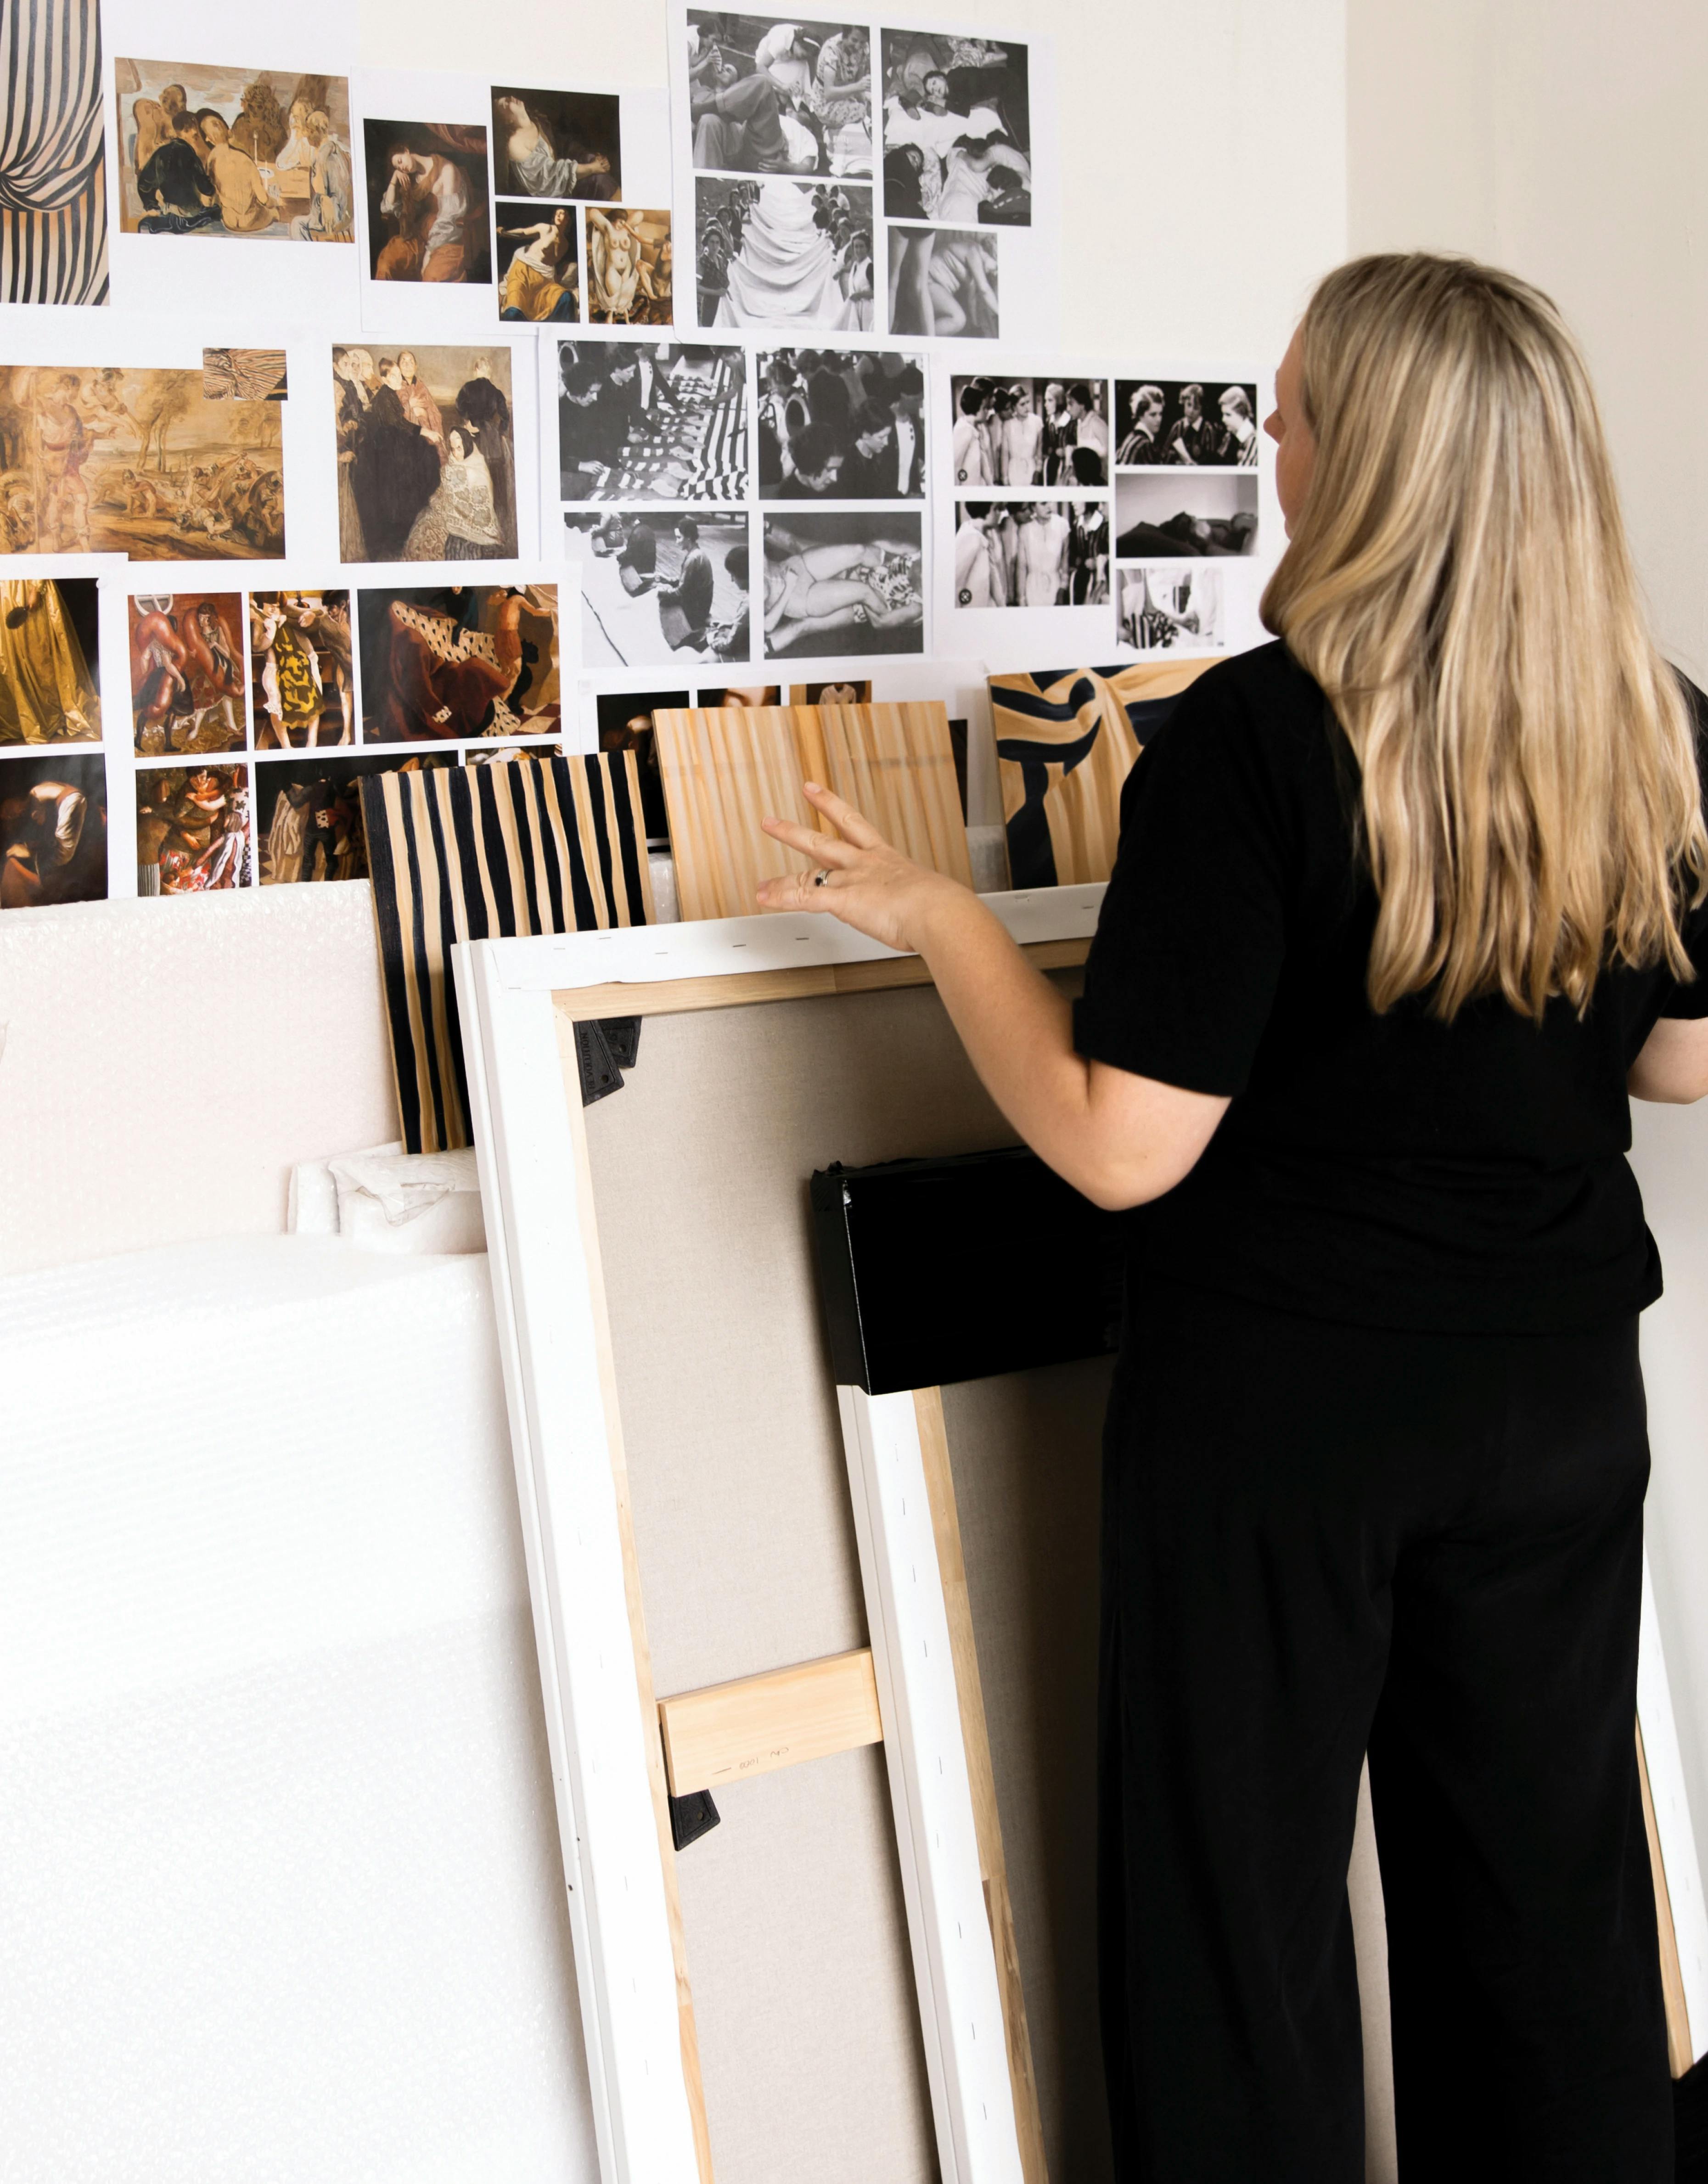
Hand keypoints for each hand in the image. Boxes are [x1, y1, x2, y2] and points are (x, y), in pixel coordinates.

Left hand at [757, 782, 962, 953]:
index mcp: (886, 858)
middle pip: (823, 841)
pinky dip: (781, 898)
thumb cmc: (941, 908)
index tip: (816, 793)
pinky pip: (805, 897)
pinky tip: (764, 897)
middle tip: (772, 822)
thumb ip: (914, 898)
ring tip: (760, 877)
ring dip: (781, 870)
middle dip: (794, 831)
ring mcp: (852, 880)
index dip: (832, 806)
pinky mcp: (843, 900)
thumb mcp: (927, 894)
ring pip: (809, 867)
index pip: (854, 825)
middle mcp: (865, 864)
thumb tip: (921, 912)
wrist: (939, 912)